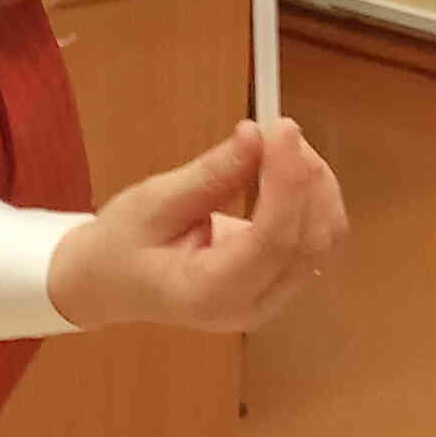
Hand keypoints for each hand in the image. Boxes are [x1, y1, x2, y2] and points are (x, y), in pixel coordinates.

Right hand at [45, 115, 346, 334]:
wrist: (112, 283)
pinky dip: (312, 199)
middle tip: (278, 130)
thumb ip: (211, 175)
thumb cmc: (122, 246)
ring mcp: (272, 301)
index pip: (273, 240)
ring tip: (280, 146)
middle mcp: (251, 307)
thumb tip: (257, 136)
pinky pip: (315, 241)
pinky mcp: (280, 284)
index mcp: (209, 294)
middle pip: (309, 242)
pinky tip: (285, 171)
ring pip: (323, 241)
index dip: (287, 181)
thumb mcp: (153, 203)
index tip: (281, 129)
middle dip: (305, 178)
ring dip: (314, 185)